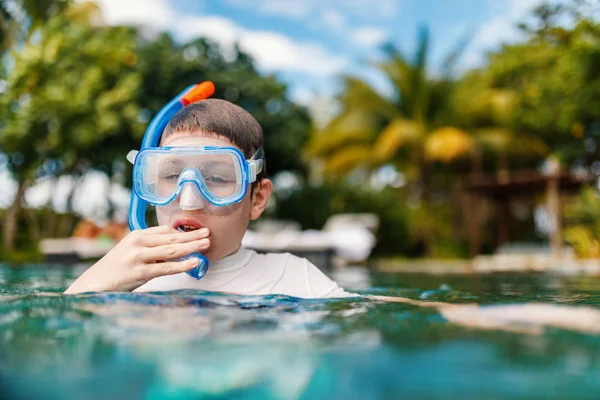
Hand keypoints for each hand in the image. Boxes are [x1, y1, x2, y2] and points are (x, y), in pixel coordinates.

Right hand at [64, 225, 209, 293]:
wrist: (94, 284)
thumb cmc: (116, 270)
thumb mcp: (131, 253)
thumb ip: (151, 249)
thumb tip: (176, 249)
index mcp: (136, 235)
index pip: (164, 230)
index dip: (183, 231)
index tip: (198, 230)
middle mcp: (137, 243)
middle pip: (171, 238)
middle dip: (192, 236)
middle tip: (208, 233)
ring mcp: (138, 257)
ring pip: (171, 250)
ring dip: (192, 247)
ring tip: (206, 245)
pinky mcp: (140, 272)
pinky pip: (166, 268)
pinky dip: (183, 265)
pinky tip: (195, 262)